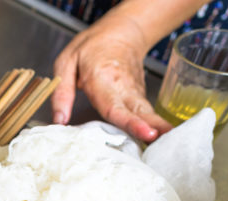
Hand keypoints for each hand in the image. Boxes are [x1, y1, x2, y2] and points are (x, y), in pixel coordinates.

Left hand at [51, 16, 171, 142]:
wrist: (122, 32)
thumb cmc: (92, 47)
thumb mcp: (66, 62)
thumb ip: (61, 92)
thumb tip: (59, 120)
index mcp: (102, 79)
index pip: (115, 106)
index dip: (131, 123)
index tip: (147, 133)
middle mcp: (123, 87)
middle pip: (138, 111)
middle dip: (152, 127)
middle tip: (163, 140)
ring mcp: (134, 91)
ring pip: (146, 112)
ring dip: (158, 127)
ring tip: (168, 142)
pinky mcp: (139, 95)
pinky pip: (145, 113)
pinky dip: (155, 125)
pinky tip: (160, 137)